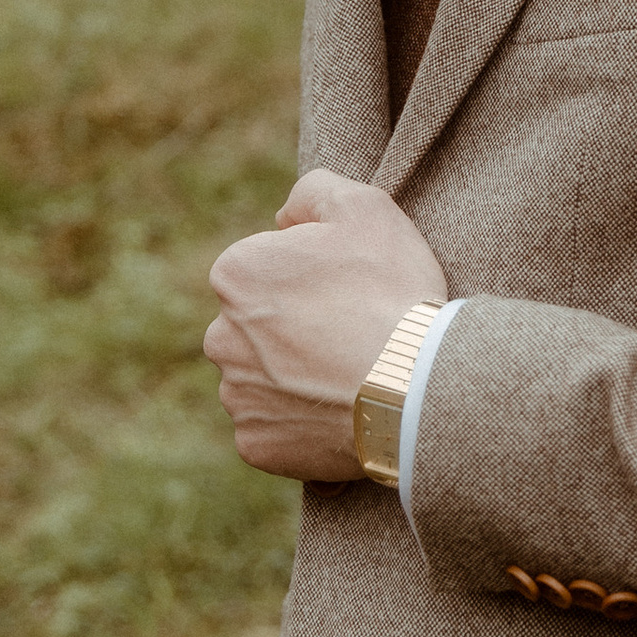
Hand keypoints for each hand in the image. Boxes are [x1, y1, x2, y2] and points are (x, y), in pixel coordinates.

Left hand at [203, 170, 448, 481]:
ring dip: (297, 376)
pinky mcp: (256, 445)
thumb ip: (314, 192)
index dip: (313, 274)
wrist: (415, 387)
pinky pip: (276, 428)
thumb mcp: (364, 207)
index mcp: (235, 274)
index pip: (265, 267)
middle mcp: (220, 336)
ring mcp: (236, 395)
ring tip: (352, 375)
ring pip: (264, 378)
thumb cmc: (390, 291)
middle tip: (353, 332)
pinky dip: (302, 421)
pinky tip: (342, 410)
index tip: (351, 288)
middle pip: (258, 325)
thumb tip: (284, 216)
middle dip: (295, 326)